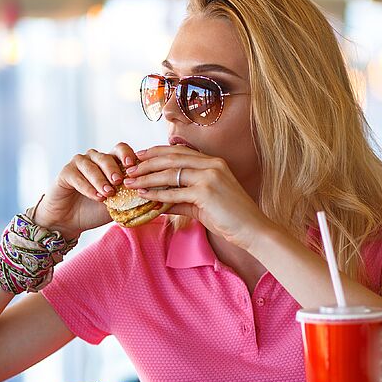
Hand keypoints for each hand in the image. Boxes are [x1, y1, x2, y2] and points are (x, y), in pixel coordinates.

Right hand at [33, 143, 140, 239]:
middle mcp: (95, 159)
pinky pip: (77, 176)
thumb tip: (154, 196)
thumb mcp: (118, 204)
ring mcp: (79, 164)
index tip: (132, 166)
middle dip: (114, 169)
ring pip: (91, 165)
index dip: (127, 154)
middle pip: (106, 156)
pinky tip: (95, 197)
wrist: (71, 221)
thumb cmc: (96, 210)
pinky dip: (87, 187)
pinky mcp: (66, 172)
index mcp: (110, 162)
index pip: (121, 149)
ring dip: (101, 180)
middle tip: (119, 181)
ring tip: (108, 194)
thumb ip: (131, 197)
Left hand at [122, 145, 268, 248]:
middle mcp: (212, 164)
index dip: (157, 152)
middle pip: (171, 158)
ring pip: (170, 173)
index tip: (140, 156)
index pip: (179, 151)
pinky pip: (174, 192)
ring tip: (130, 182)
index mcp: (213, 162)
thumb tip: (160, 202)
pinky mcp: (205, 192)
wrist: (253, 230)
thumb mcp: (203, 204)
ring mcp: (209, 177)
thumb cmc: (231, 218)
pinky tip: (143, 196)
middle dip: (147, 163)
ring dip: (147, 178)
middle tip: (129, 169)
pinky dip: (157, 194)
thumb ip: (182, 199)